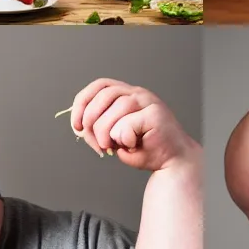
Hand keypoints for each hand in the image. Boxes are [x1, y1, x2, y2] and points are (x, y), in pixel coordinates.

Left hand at [67, 79, 200, 172]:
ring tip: (112, 147)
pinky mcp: (155, 115)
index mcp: (127, 94)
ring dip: (106, 134)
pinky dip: (123, 139)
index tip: (76, 125)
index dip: (82, 103)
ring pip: (114, 110)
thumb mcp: (114, 135)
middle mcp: (138, 93)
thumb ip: (99, 125)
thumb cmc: (144, 149)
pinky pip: (127, 124)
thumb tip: (80, 126)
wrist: (172, 162)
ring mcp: (148, 102)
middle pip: (103, 96)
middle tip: (96, 142)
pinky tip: (132, 144)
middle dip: (91, 122)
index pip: (99, 86)